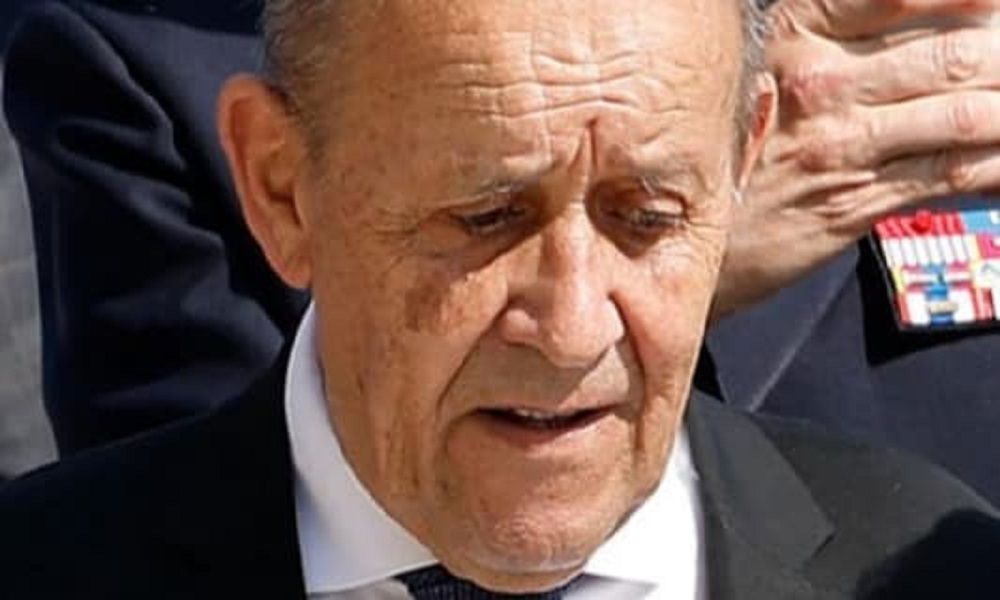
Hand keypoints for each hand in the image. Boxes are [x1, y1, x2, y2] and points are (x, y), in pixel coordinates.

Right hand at [714, 0, 999, 318]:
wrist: (666, 235)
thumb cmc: (720, 142)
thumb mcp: (753, 65)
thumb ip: (825, 34)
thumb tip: (919, 15)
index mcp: (792, 33)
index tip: (993, 0)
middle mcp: (819, 84)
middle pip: (954, 52)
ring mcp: (840, 146)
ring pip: (965, 114)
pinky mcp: (854, 202)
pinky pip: (952, 174)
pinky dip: (997, 163)